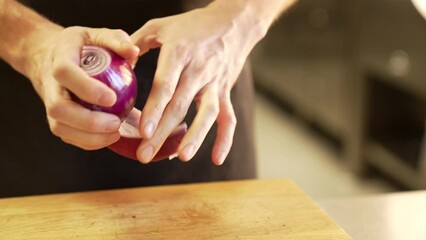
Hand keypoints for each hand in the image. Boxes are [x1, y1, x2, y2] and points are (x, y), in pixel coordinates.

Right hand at [27, 26, 138, 149]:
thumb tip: (134, 52)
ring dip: (89, 137)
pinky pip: (68, 136)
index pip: (65, 73)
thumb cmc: (82, 46)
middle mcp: (50, 84)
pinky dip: (88, 142)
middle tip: (116, 123)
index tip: (112, 98)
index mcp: (60, 58)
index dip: (86, 88)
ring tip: (116, 134)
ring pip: (60, 127)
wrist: (52, 56)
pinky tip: (110, 138)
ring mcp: (51, 103)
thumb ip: (117, 40)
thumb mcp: (98, 34)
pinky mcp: (57, 119)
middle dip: (88, 121)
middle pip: (58, 108)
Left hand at [131, 3, 265, 164]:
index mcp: (179, 53)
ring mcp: (214, 83)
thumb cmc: (193, 25)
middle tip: (146, 154)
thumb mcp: (161, 26)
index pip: (165, 85)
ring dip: (196, 137)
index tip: (143, 131)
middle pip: (180, 105)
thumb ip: (136, 43)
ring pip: (207, 114)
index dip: (154, 109)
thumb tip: (120, 65)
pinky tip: (217, 159)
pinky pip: (229, 118)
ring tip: (182, 157)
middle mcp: (198, 70)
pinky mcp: (225, 91)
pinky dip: (225, 139)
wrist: (232, 22)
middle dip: (163, 132)